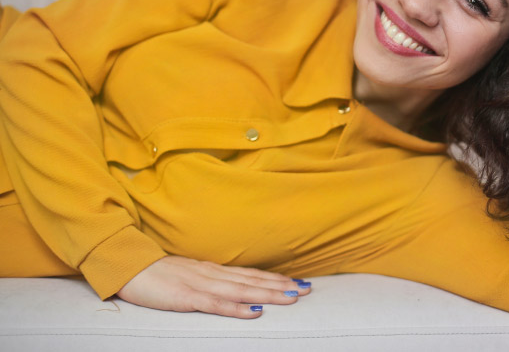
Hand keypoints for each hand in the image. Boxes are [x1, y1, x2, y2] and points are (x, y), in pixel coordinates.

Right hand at [116, 256, 309, 317]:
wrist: (129, 267)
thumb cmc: (156, 274)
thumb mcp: (188, 275)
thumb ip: (208, 281)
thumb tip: (230, 288)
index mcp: (212, 270)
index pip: (250, 274)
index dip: (274, 278)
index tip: (297, 282)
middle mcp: (212, 274)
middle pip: (252, 280)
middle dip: (280, 285)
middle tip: (306, 289)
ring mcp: (201, 285)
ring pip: (241, 291)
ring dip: (268, 294)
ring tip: (291, 297)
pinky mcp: (186, 298)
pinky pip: (216, 304)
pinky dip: (237, 308)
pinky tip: (254, 313)